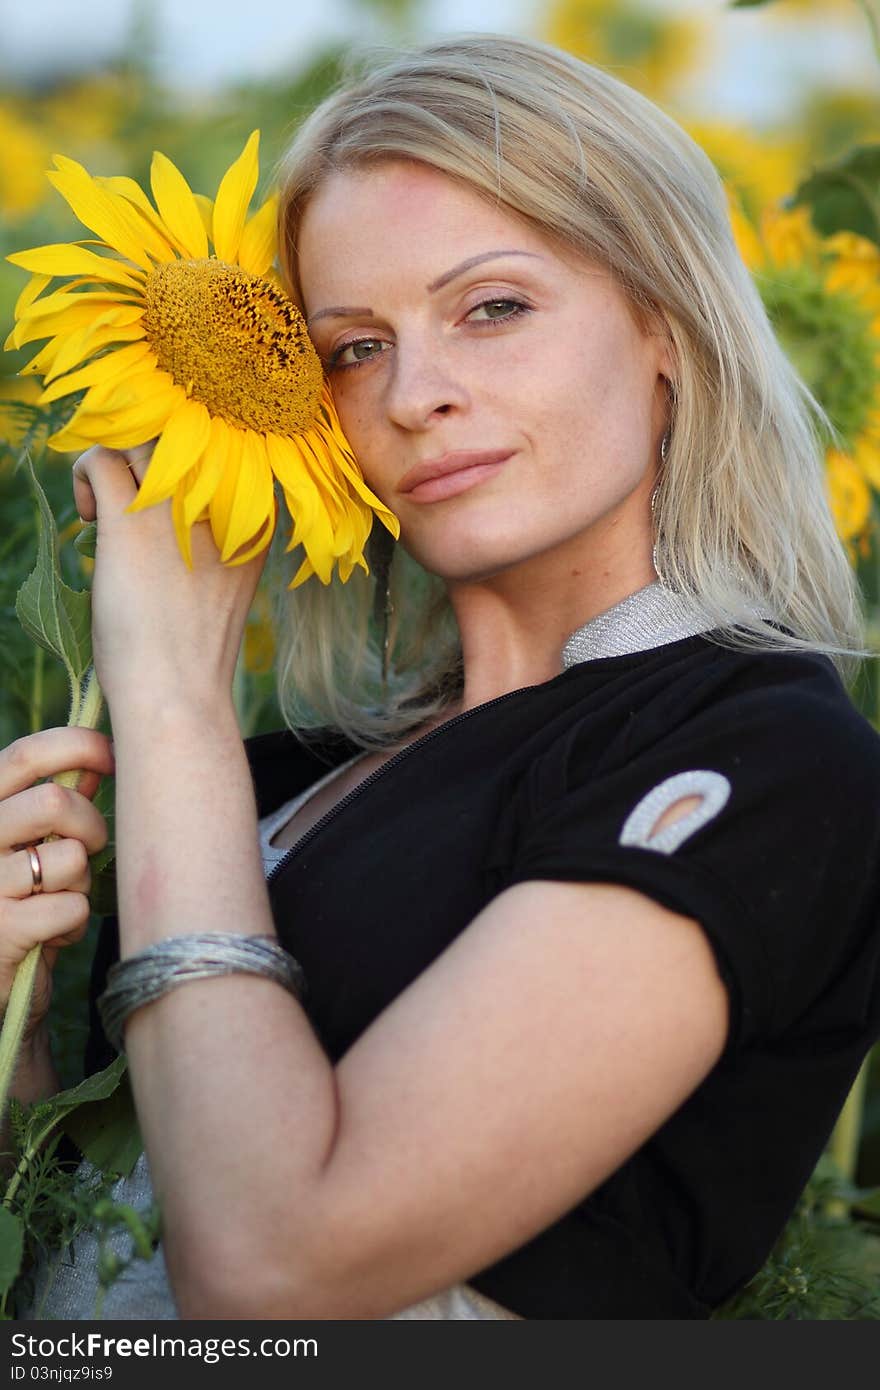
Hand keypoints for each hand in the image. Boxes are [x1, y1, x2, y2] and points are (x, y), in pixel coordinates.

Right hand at [0, 728, 112, 1046]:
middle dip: (92, 825)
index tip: (113, 757)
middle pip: (55, 802)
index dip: (75, 746)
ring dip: (81, 882)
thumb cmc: (22, 909)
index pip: (22, 756)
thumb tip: (96, 758)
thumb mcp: (35, 850)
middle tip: (92, 850)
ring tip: (62, 901)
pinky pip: (70, 906)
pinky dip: (76, 921)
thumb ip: (58, 806)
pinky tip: (56, 935)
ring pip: (69, 857)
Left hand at [72, 443, 268, 712]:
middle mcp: (220, 503)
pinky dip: (83, 474)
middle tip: (126, 495)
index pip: (220, 453)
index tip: (160, 498)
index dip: (182, 462)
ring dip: (114, 459)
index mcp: (251, 521)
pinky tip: (87, 515)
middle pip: (182, 434)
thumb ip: (207, 539)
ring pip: (138, 438)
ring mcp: (175, 507)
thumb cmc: (192, 652)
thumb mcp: (220, 585)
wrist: (177, 694)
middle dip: (147, 453)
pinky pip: (98, 459)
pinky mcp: (130, 520)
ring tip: (103, 508)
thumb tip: (161, 504)